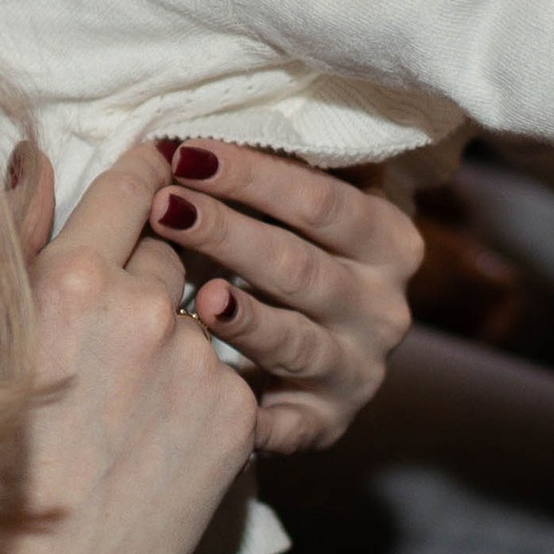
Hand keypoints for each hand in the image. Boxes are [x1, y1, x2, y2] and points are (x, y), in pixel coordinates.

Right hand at [0, 145, 258, 553]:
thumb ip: (11, 237)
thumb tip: (34, 155)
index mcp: (72, 278)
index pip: (133, 186)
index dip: (146, 174)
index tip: (156, 170)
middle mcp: (144, 309)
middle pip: (170, 248)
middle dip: (148, 267)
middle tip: (111, 325)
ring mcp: (199, 364)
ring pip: (201, 314)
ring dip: (174, 334)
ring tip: (129, 396)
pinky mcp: (237, 416)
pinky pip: (226, 373)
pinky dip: (199, 391)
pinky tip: (156, 434)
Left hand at [143, 140, 418, 453]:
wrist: (318, 355)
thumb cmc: (294, 256)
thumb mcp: (305, 212)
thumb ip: (279, 171)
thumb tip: (195, 128)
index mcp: (388, 241)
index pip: (322, 201)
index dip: (253, 176)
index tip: (185, 152)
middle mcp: (385, 309)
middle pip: (302, 267)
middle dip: (229, 233)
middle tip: (165, 207)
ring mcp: (358, 370)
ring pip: (294, 342)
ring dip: (243, 318)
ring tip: (194, 296)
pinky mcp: (325, 425)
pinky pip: (287, 424)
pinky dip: (252, 414)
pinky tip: (212, 394)